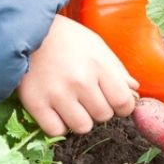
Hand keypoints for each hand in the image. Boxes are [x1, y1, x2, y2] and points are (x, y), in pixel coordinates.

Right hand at [18, 15, 139, 136]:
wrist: (30, 32)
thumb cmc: (68, 39)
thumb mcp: (98, 46)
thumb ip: (117, 70)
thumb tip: (134, 90)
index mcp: (99, 65)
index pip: (123, 102)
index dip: (123, 106)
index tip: (116, 102)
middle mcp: (80, 81)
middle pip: (103, 116)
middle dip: (100, 109)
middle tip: (89, 96)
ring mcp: (57, 94)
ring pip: (82, 127)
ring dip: (81, 119)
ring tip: (74, 103)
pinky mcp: (36, 104)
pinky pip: (57, 131)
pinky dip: (59, 124)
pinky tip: (58, 110)